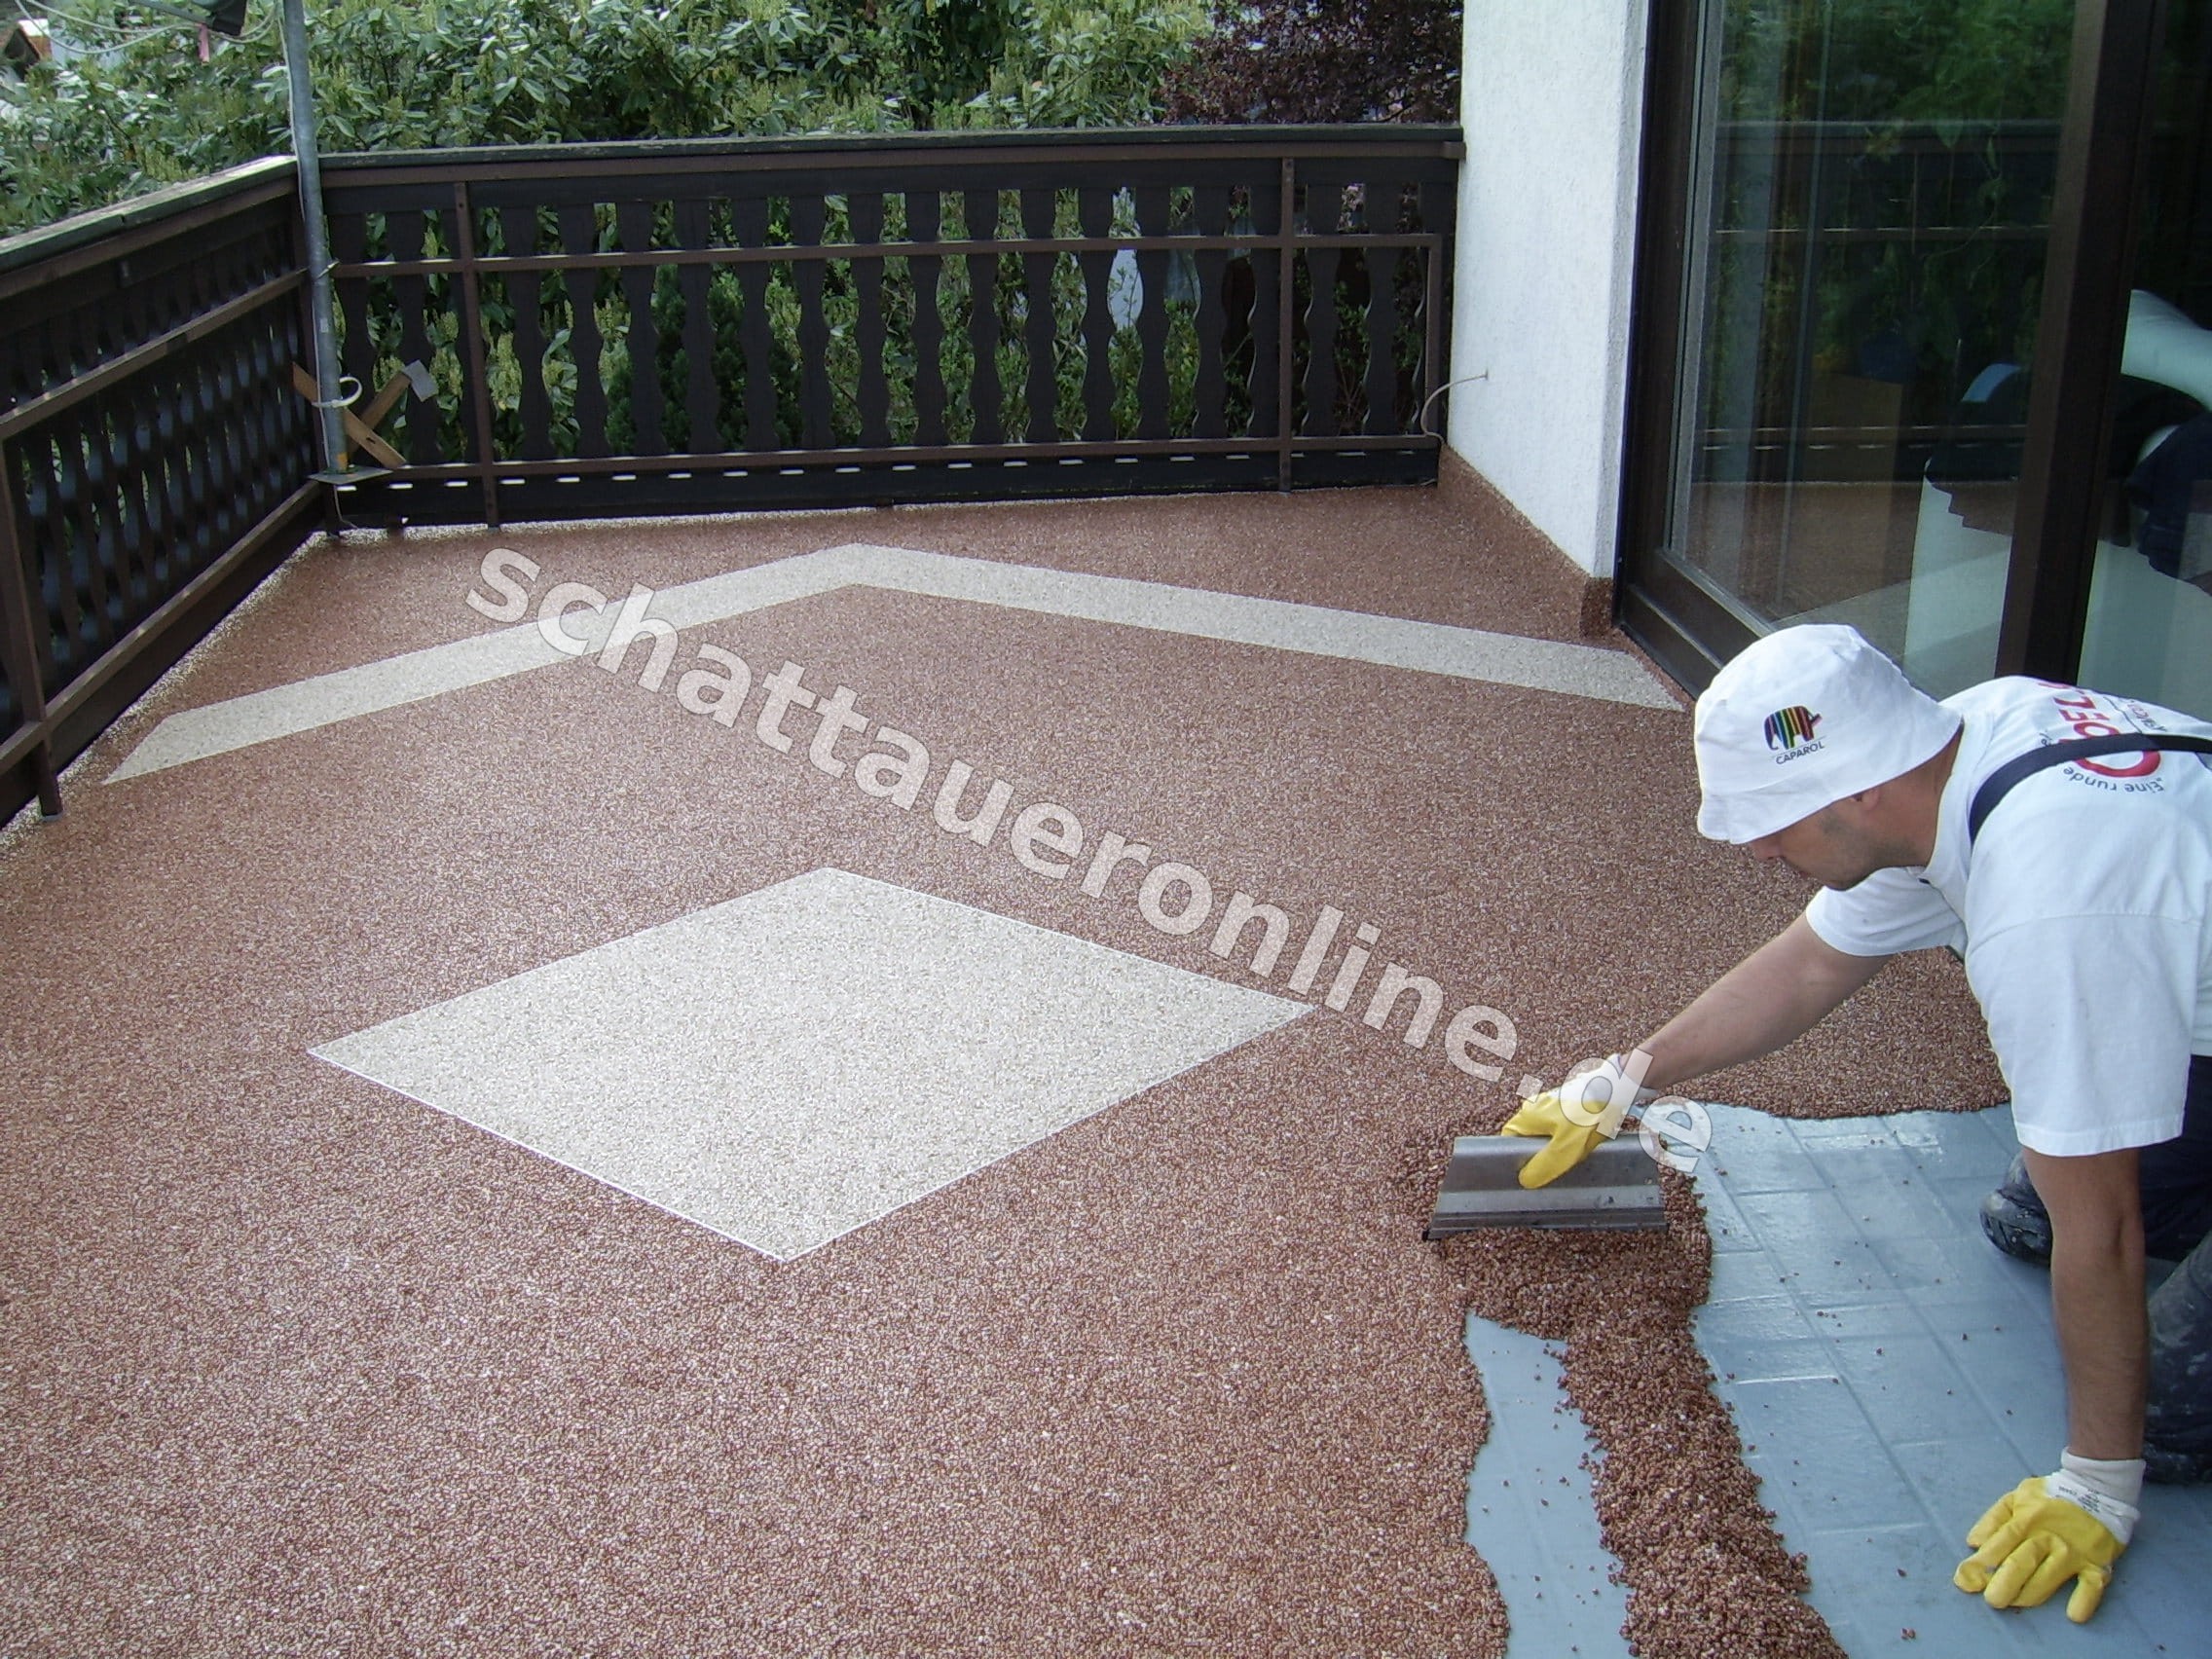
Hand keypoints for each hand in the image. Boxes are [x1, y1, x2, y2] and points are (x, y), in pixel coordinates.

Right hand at [1498, 1055, 1650, 1189]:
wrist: (1616, 1088)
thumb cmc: (1587, 1116)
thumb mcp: (1564, 1149)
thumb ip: (1542, 1167)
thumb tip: (1525, 1180)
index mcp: (1526, 1115)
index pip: (1509, 1139)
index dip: (1518, 1156)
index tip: (1534, 1168)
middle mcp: (1534, 1105)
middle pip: (1530, 1137)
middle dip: (1544, 1152)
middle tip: (1562, 1160)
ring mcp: (1552, 1101)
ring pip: (1549, 1131)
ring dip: (1561, 1143)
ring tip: (1579, 1148)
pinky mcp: (1569, 1099)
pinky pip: (1564, 1124)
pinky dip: (1572, 1133)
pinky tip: (1587, 1136)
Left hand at [1952, 1463, 2138, 1623]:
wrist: (2096, 1489)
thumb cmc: (2049, 1498)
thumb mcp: (2016, 1498)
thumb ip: (1993, 1519)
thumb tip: (1973, 1543)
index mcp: (2027, 1519)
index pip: (2001, 1542)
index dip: (1983, 1562)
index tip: (1965, 1579)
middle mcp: (2049, 1536)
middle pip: (2022, 1562)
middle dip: (2003, 1583)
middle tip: (1991, 1600)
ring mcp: (2074, 1552)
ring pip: (2049, 1577)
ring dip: (2030, 1594)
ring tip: (2014, 1603)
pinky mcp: (2098, 1564)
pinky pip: (2092, 1585)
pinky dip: (2084, 1601)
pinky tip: (2073, 1615)